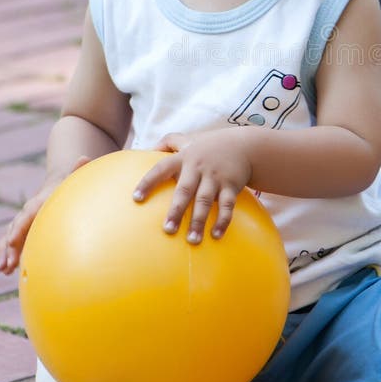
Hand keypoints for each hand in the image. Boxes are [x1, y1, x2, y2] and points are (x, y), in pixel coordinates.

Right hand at [0, 157, 89, 274]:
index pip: (28, 213)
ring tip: (4, 269)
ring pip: (10, 237)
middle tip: (7, 263)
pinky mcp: (26, 230)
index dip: (20, 227)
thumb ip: (78, 170)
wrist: (58, 183)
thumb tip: (84, 158)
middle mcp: (29, 212)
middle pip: (15, 228)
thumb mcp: (73, 177)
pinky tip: (8, 270)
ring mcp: (25, 222)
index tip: (12, 241)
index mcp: (41, 201)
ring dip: (6, 252)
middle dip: (10, 246)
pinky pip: (14, 242)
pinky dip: (9, 254)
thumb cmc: (68, 183)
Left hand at [133, 131, 251, 243]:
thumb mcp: (189, 140)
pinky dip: (222, 220)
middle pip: (184, 190)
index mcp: (184, 158)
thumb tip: (148, 149)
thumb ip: (169, 141)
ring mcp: (215, 177)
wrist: (244, 146)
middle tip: (167, 230)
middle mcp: (198, 168)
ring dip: (198, 221)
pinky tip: (215, 235)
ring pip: (205, 201)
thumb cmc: (209, 146)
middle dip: (176, 211)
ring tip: (192, 241)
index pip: (161, 168)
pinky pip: (227, 205)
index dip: (148, 182)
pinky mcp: (231, 186)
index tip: (136, 198)